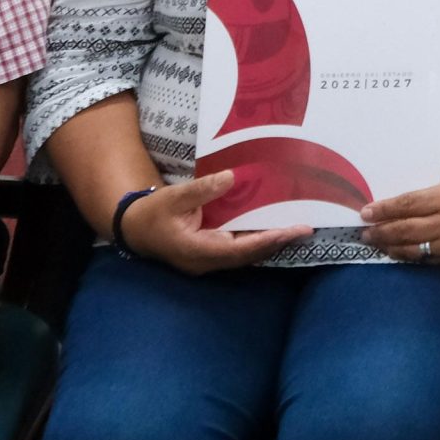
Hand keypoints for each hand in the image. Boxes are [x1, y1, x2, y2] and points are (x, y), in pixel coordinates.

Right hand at [116, 172, 312, 275]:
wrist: (134, 229)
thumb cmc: (153, 214)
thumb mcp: (174, 197)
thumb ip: (202, 190)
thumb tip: (231, 178)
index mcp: (197, 251)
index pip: (239, 249)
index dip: (267, 240)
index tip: (292, 232)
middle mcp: (207, 261)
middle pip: (248, 255)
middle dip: (276, 243)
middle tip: (305, 229)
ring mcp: (209, 260)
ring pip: (245, 254)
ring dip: (269, 243)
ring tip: (296, 229)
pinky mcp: (210, 253)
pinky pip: (238, 248)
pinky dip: (257, 239)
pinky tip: (272, 228)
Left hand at [360, 171, 439, 264]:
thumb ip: (425, 194)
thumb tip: (390, 206)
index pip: (408, 205)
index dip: (384, 210)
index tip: (365, 212)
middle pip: (407, 230)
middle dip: (381, 231)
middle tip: (364, 231)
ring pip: (414, 249)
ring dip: (390, 246)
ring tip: (375, 242)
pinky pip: (427, 260)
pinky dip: (409, 255)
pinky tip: (397, 251)